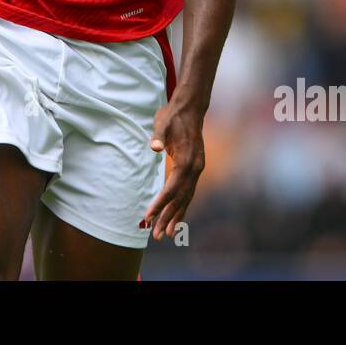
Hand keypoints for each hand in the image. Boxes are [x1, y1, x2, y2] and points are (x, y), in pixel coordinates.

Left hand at [140, 100, 205, 240]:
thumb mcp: (162, 123)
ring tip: (167, 233)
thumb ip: (158, 136)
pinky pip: (189, 192)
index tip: (148, 217)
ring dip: (176, 216)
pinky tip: (176, 216)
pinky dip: (182, 206)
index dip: (160, 204)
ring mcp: (197, 169)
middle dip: (168, 217)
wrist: (190, 108)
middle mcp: (195, 168)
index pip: (171, 189)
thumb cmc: (172, 116)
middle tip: (157, 235)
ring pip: (186, 198)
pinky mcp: (196, 168)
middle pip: (180, 198)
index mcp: (187, 161)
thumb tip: (154, 147)